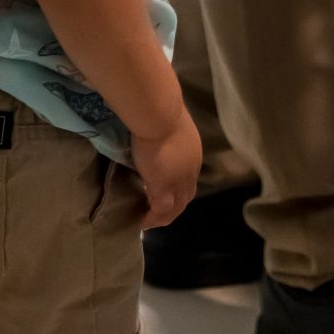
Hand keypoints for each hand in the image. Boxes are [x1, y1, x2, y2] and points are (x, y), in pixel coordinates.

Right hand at [131, 105, 201, 228]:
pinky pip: (159, 211)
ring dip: (165, 216)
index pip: (188, 175)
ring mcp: (178, 181)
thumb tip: (153, 128)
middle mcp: (190, 170)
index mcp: (192, 153)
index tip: (164, 189)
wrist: (159, 115)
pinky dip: (152, 219)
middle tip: (159, 212)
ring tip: (150, 221)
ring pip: (177, 207)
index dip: (178, 185)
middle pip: (186, 195)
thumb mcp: (167, 123)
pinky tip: (141, 222)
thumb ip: (164, 131)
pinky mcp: (164, 188)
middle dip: (175, 205)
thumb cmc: (160, 111)